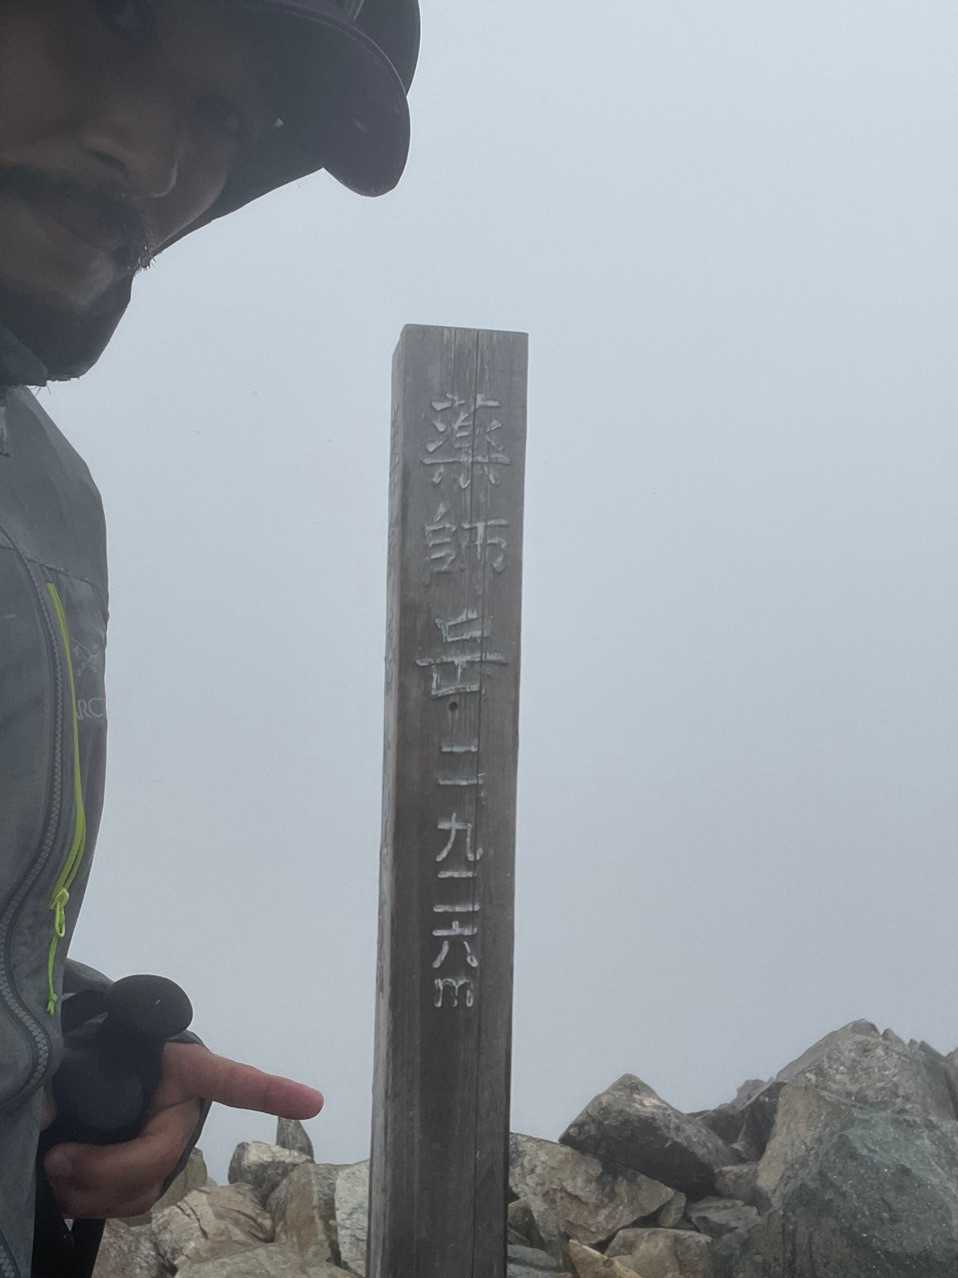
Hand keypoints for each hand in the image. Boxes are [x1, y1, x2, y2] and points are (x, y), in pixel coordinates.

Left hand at [43, 1041, 323, 1220]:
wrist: (89, 1081)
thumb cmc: (99, 1059)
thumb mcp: (92, 1056)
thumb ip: (79, 1074)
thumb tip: (46, 1110)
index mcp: (183, 1070)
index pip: (230, 1078)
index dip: (272, 1090)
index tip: (313, 1102)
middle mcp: (184, 1112)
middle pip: (162, 1153)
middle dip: (108, 1166)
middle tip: (59, 1158)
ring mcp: (168, 1147)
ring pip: (145, 1188)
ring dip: (94, 1189)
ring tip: (56, 1167)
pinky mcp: (145, 1177)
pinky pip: (130, 1204)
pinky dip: (93, 1203)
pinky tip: (66, 1189)